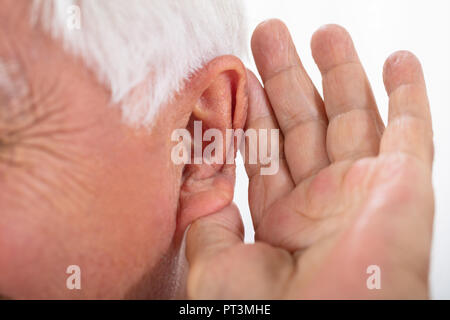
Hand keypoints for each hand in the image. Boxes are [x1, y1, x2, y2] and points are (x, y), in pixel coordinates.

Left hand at [185, 21, 433, 298]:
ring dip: (340, 73)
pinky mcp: (405, 187)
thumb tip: (202, 178)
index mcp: (282, 218)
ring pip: (352, 116)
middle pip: (303, 123)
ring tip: (325, 33)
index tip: (242, 75)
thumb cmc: (269, 314)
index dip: (254, 110)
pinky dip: (408, 96)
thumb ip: (206, 216)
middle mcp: (322, 201)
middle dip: (288, 76)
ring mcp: (364, 191)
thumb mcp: (215, 259)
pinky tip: (397, 63)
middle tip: (271, 35)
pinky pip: (411, 132)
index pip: (266, 149)